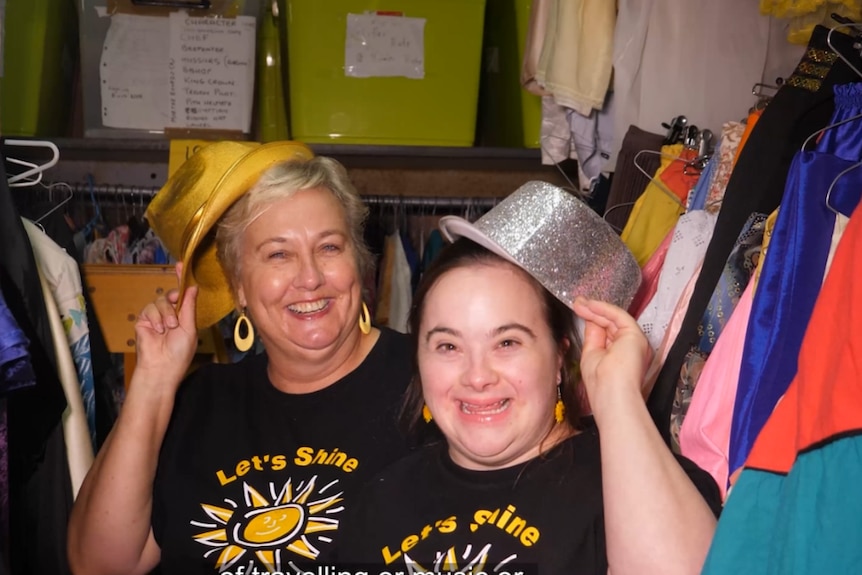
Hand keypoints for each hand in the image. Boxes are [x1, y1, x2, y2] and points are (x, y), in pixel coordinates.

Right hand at [133, 262, 198, 390]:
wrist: (161, 367)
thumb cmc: (179, 352)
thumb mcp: (189, 328)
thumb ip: (189, 307)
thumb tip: (193, 287)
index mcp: (183, 317)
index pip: (182, 295)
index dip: (181, 280)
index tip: (180, 265)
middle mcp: (169, 315)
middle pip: (170, 295)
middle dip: (173, 298)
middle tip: (176, 304)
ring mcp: (155, 318)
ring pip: (160, 301)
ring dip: (166, 314)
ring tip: (168, 328)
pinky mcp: (143, 321)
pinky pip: (149, 309)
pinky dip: (155, 318)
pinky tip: (158, 329)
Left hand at [572, 296, 651, 419]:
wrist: (612, 394)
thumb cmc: (601, 383)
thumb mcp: (591, 354)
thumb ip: (593, 336)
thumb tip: (589, 318)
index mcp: (621, 355)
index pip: (607, 332)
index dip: (593, 319)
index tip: (579, 310)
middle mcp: (630, 347)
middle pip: (610, 324)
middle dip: (592, 311)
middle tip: (577, 303)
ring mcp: (635, 341)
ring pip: (614, 318)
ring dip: (595, 308)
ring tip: (579, 302)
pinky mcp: (636, 335)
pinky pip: (618, 316)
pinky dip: (603, 309)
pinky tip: (589, 305)